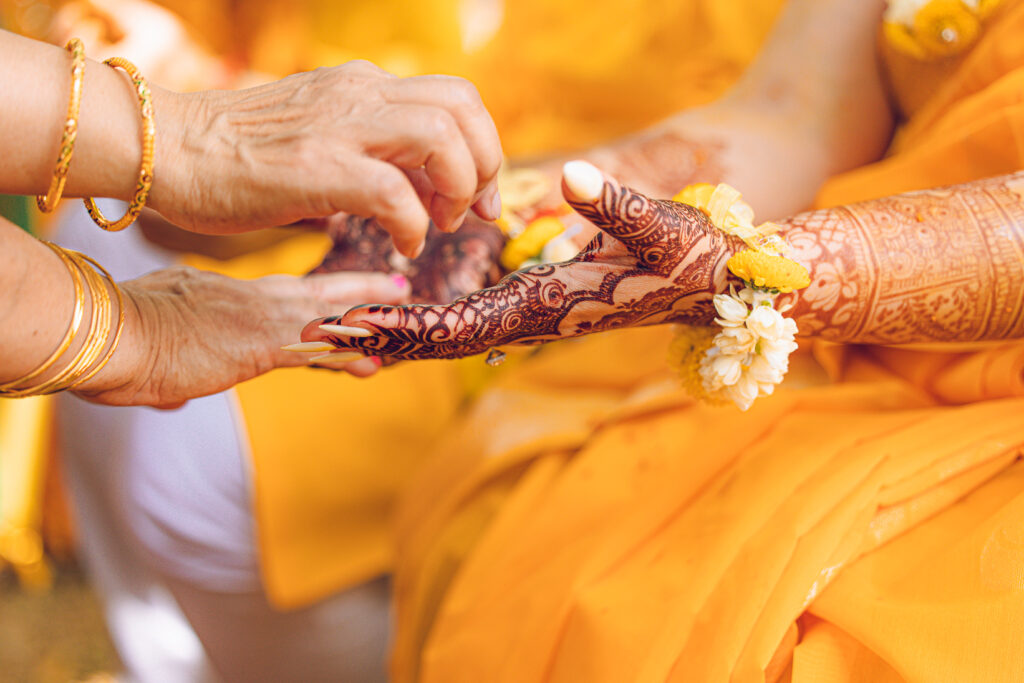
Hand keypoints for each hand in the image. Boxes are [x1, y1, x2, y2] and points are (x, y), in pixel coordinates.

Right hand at [76, 266, 408, 406]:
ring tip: (404, 316)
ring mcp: (257, 316)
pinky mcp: (261, 344)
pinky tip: (374, 363)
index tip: (336, 300)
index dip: (312, 301)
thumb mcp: (145, 353)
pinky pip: (318, 349)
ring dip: (368, 319)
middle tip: (396, 286)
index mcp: (217, 293)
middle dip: (357, 292)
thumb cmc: (110, 341)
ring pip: (327, 315)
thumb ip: (169, 374)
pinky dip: (348, 356)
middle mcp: (245, 297)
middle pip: (315, 293)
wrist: (103, 332)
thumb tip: (174, 400)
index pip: (277, 296)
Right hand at [150, 61, 502, 256]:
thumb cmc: (240, 154)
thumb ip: (374, 148)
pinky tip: (403, 244)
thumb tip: (423, 185)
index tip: (479, 196)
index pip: (455, 97)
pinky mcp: (315, 167)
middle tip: (472, 213)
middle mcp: (358, 95)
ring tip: (437, 226)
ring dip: (456, 189)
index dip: (483, 147)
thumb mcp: (321, 134)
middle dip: (485, 165)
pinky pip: (395, 191)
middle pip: (462, 107)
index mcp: (362, 87)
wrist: (168, 148)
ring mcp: (338, 127)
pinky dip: (413, 224)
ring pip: (441, 137)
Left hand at [299, 162, 741, 359]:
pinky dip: (427, 317)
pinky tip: (395, 307)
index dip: (407, 326)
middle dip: (384, 338)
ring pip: (451, 330)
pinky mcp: (538, 298)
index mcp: (549, 305)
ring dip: (397, 331)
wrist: (719, 284)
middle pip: (442, 338)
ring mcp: (533, 311)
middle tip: (315, 335)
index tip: (351, 324)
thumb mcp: (659, 225)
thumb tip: (569, 176)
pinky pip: (471, 314)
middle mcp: (533, 317)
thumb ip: (614, 204)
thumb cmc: (695, 259)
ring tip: (338, 325)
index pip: (463, 326)